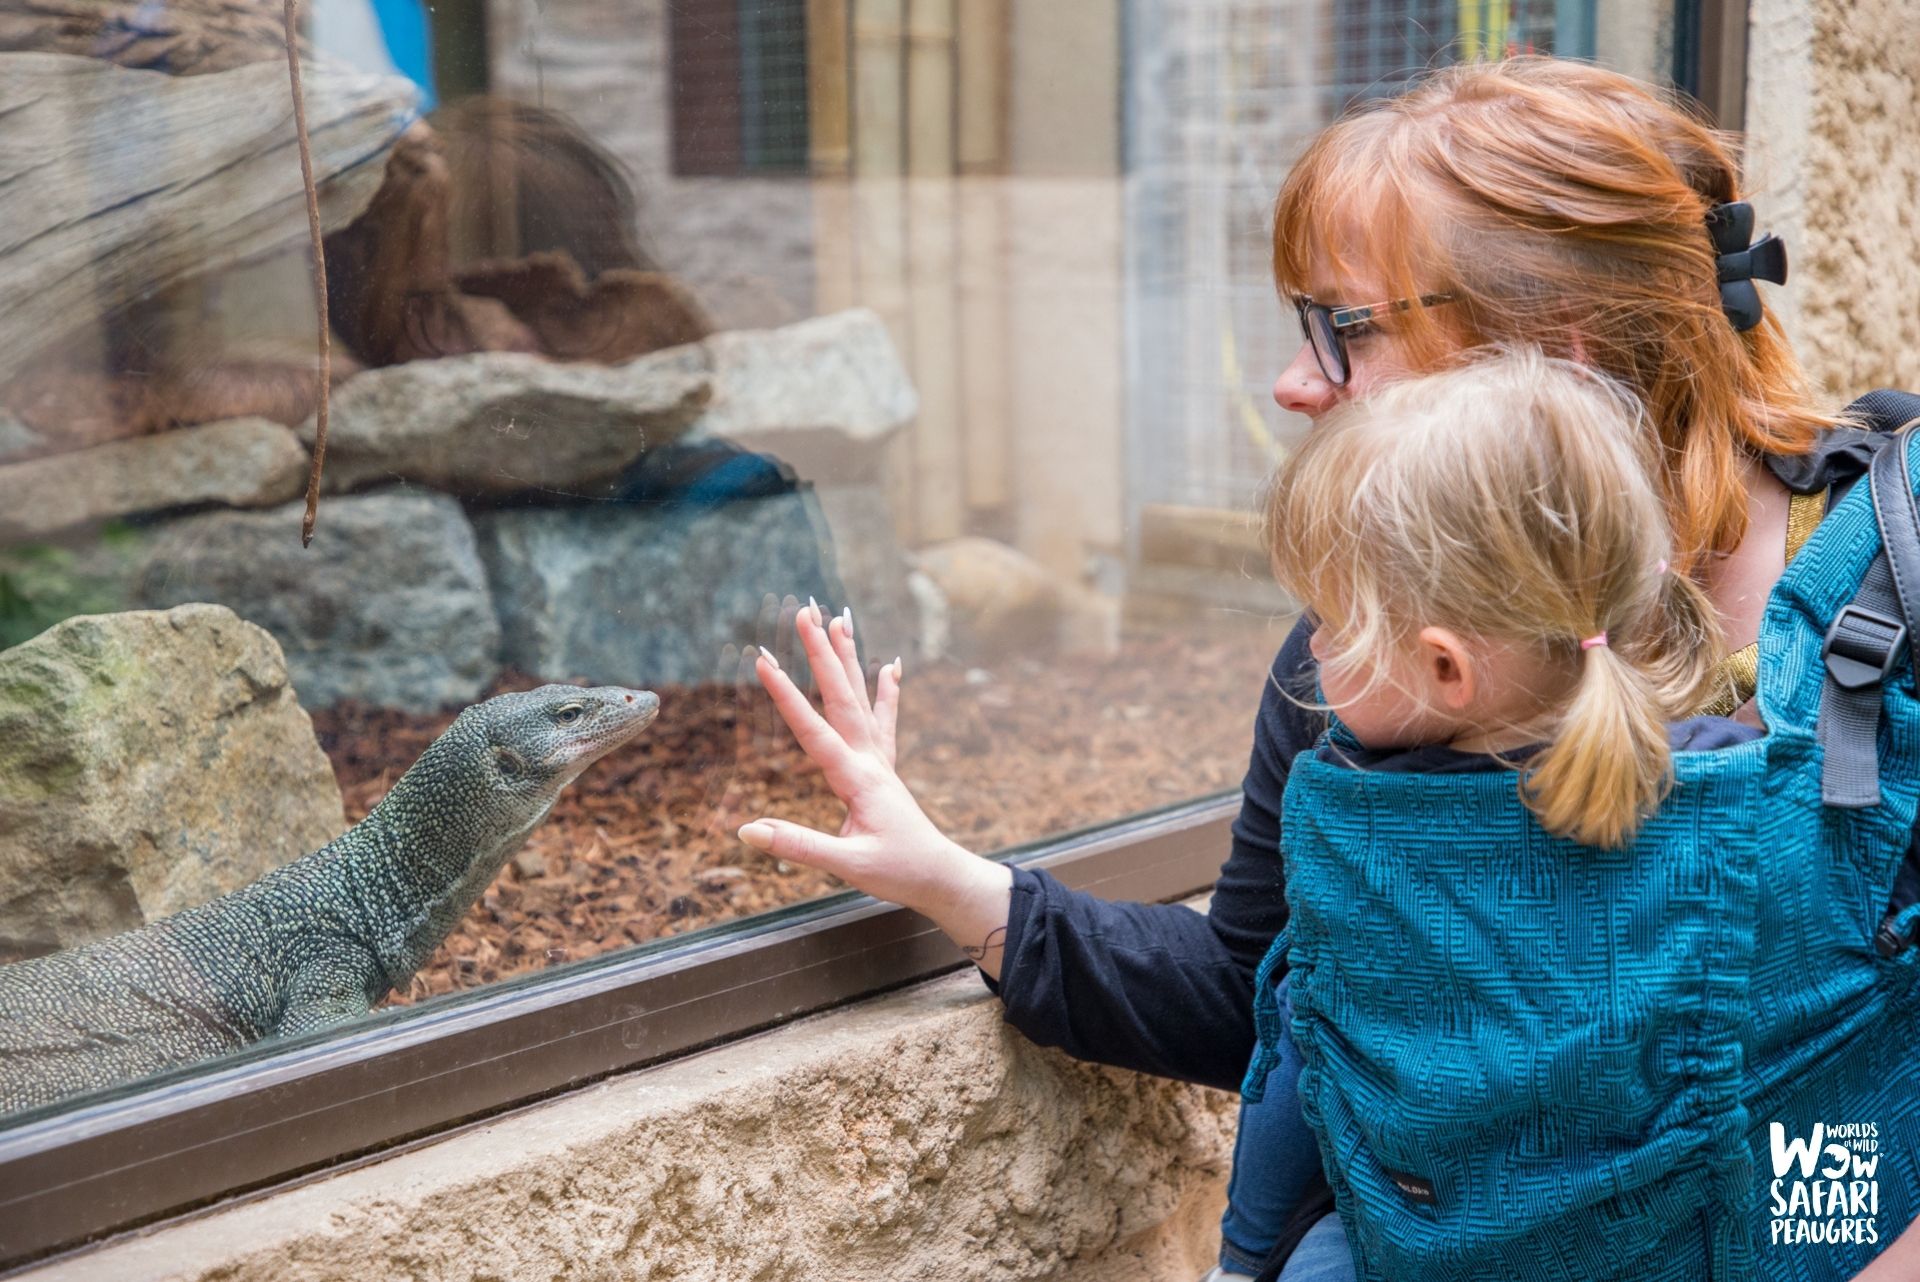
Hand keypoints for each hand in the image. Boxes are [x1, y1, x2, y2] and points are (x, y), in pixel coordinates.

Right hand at [738, 600, 1012, 972]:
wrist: (941, 877)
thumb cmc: (898, 872)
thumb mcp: (845, 866)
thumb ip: (797, 846)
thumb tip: (747, 831)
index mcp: (857, 779)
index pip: (813, 731)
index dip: (786, 696)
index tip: (762, 661)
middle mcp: (870, 760)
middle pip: (842, 697)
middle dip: (821, 652)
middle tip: (806, 612)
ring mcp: (880, 761)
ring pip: (861, 699)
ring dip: (848, 658)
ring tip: (839, 619)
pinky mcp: (886, 769)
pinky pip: (884, 720)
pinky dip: (886, 691)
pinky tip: (890, 666)